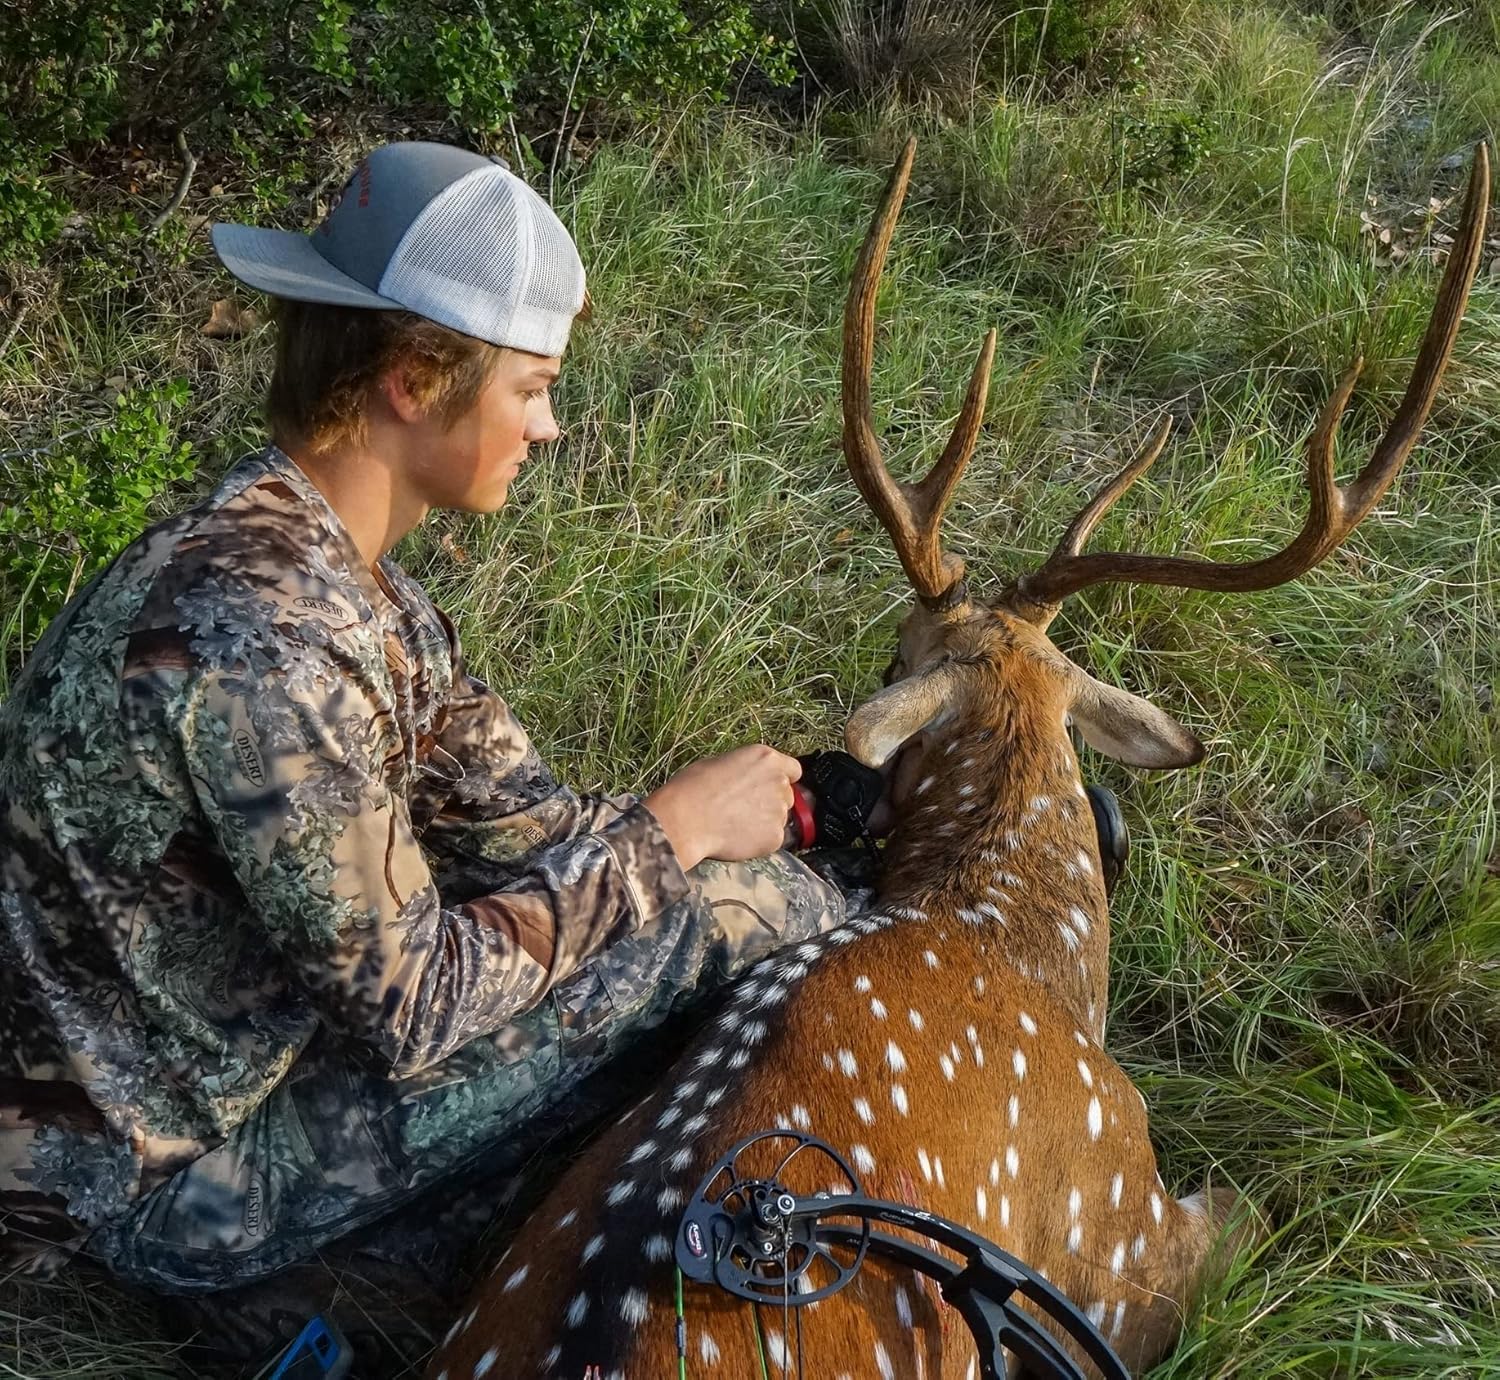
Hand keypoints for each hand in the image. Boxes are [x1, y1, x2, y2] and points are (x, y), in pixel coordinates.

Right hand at [643, 745, 801, 870]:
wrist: (685, 820)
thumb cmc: (693, 788)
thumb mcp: (721, 763)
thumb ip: (747, 771)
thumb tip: (750, 780)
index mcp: (767, 759)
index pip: (793, 770)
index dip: (781, 779)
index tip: (768, 788)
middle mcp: (779, 782)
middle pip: (787, 795)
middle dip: (770, 802)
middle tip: (744, 809)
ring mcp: (780, 811)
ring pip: (780, 818)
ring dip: (765, 822)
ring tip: (735, 824)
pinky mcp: (776, 836)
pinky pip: (772, 839)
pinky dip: (759, 841)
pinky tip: (736, 837)